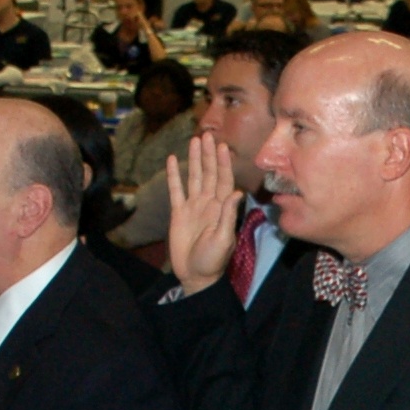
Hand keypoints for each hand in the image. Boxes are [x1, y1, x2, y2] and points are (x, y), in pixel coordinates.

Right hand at [166, 130, 242, 294]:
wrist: (195, 274)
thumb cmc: (213, 260)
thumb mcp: (223, 239)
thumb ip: (228, 216)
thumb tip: (237, 193)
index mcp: (221, 208)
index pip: (224, 180)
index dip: (223, 163)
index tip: (222, 146)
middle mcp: (208, 203)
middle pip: (209, 173)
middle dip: (209, 155)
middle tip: (207, 135)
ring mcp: (193, 206)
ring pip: (194, 177)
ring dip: (195, 159)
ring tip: (194, 141)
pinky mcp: (179, 212)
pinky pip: (176, 190)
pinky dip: (174, 175)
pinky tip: (172, 160)